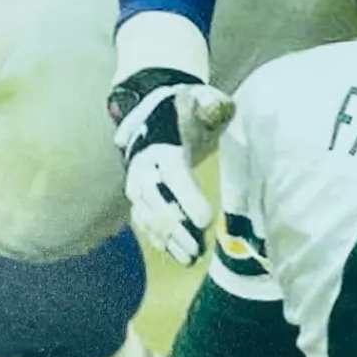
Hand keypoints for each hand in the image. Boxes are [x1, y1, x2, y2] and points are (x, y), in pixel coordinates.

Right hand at [109, 70, 234, 265]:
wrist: (157, 110)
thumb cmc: (185, 107)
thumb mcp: (199, 98)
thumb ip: (211, 104)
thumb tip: (217, 107)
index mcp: (160, 143)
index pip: (172, 172)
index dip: (187, 197)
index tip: (206, 220)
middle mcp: (143, 166)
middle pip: (153, 200)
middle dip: (174, 226)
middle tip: (197, 248)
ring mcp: (138, 184)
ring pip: (147, 216)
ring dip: (168, 239)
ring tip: (191, 258)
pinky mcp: (140, 197)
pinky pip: (145, 222)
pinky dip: (160, 240)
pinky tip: (178, 255)